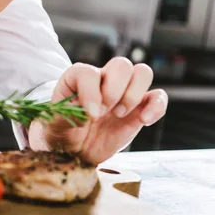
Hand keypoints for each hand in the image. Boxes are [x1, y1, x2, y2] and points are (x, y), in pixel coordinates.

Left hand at [28, 57, 167, 163]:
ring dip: (134, 94)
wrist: (75, 149)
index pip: (89, 72)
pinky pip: (158, 96)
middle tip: (104, 112)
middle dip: (115, 90)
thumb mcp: (56, 125)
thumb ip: (68, 115)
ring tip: (119, 114)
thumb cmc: (63, 131)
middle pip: (121, 64)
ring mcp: (123, 92)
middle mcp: (103, 79)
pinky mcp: (139, 108)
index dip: (91, 92)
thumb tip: (89, 111)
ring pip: (142, 72)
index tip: (91, 114)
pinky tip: (144, 121)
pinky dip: (157, 107)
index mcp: (78, 78)